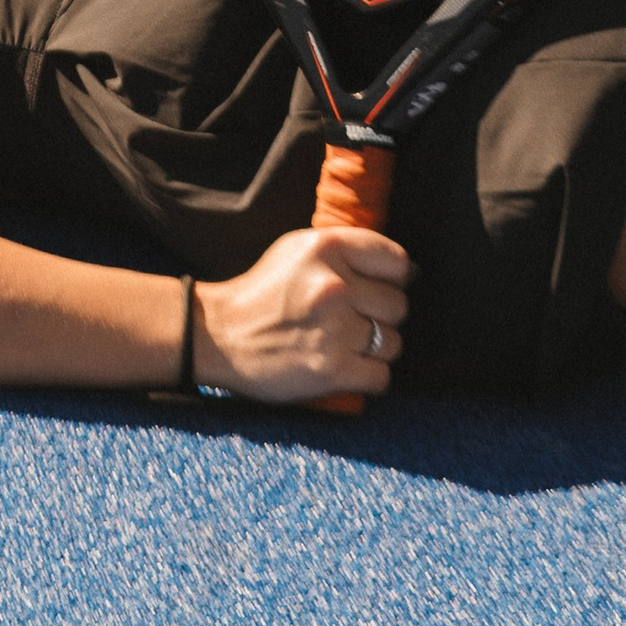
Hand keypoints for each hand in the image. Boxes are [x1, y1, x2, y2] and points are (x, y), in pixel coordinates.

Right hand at [193, 226, 410, 404]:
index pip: (397, 261)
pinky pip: (381, 377)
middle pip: (398, 305)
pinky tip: (345, 368)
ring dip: (375, 349)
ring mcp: (334, 329)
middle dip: (379, 315)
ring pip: (393, 343)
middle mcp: (334, 285)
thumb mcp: (297, 251)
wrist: (218, 335)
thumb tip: (407, 272)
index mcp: (326, 248)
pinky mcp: (332, 370)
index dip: (392, 278)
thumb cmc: (262, 292)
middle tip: (351, 320)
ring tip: (345, 344)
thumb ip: (346, 252)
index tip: (376, 288)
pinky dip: (367, 377)